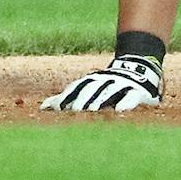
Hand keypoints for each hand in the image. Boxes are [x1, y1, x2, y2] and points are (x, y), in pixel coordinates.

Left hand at [40, 55, 162, 111]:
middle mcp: (104, 81)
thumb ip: (67, 98)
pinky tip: (120, 111)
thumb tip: (43, 108)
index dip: (67, 98)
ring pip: (108, 92)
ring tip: (92, 111)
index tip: (57, 110)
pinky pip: (130, 97)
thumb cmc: (105, 84)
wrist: (137, 67)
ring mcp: (120, 85)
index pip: (76, 89)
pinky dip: (125, 103)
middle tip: (74, 112)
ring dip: (100, 101)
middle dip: (82, 101)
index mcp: (91, 81)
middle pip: (90, 91)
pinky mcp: (136, 92)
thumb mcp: (87, 88)